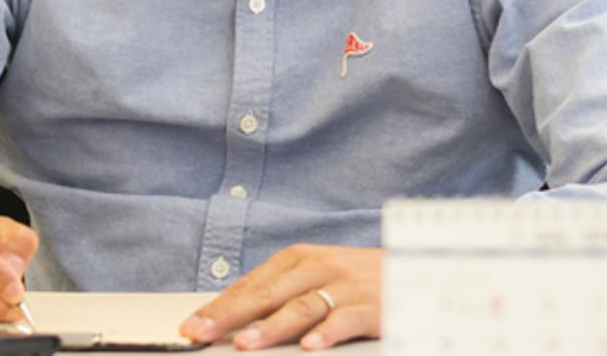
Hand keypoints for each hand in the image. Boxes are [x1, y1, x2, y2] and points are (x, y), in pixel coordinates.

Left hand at [179, 245, 381, 350]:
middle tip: (200, 333)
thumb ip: (279, 294)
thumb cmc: (356, 279)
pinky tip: (311, 347)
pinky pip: (345, 320)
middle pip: (265, 294)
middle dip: (228, 316)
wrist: (417, 267)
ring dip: (270, 327)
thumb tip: (233, 318)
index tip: (190, 326)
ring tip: (245, 344)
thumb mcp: (314, 276)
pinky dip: (327, 333)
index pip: (248, 286)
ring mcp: (345, 286)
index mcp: (297, 259)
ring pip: (301, 307)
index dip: (217, 307)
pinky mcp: (371, 307)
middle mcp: (317, 268)